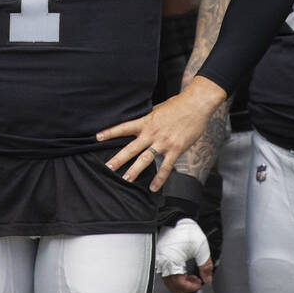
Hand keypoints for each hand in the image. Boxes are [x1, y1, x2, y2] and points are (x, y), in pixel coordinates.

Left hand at [96, 77, 225, 191]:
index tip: (97, 137)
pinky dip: (159, 178)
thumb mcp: (157, 109)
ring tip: (126, 179)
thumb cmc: (177, 105)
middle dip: (119, 159)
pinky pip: (165, 167)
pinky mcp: (175, 149)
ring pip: (146, 159)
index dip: (110, 132)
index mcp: (146, 122)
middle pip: (132, 148)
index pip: (124, 127)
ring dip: (135, 170)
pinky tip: (153, 187)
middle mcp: (152, 133)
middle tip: (108, 167)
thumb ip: (147, 119)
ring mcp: (164, 143)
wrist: (196, 105)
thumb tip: (138, 123)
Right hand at [156, 218, 212, 292]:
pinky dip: (176, 275)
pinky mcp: (159, 256)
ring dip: (181, 282)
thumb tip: (207, 279)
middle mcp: (162, 263)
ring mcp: (160, 260)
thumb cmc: (186, 230)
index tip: (200, 284)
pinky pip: (166, 272)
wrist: (176, 217)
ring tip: (192, 276)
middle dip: (186, 287)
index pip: (179, 284)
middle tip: (197, 282)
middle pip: (172, 285)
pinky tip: (184, 270)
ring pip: (168, 280)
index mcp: (171, 262)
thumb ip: (205, 267)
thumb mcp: (201, 248)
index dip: (191, 287)